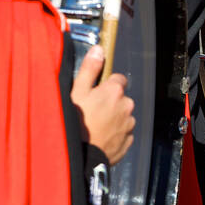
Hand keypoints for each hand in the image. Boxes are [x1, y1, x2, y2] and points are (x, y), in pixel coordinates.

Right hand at [70, 45, 135, 164]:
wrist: (82, 155)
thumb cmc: (76, 122)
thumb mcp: (77, 91)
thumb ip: (90, 69)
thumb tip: (99, 49)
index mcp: (115, 91)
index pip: (118, 79)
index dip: (106, 85)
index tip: (96, 93)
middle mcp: (127, 105)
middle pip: (121, 98)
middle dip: (110, 102)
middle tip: (92, 112)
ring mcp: (129, 125)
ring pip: (123, 116)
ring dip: (113, 118)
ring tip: (95, 126)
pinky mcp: (128, 141)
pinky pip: (123, 133)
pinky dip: (115, 133)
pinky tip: (101, 137)